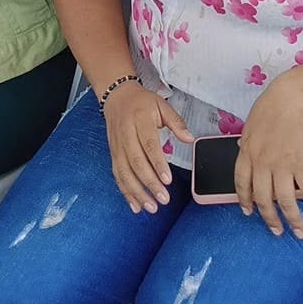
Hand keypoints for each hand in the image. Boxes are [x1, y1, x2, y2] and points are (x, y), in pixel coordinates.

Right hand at [102, 79, 191, 214]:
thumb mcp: (161, 105)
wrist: (116, 96)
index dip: (157, 163)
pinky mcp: (113, 154)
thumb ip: (176, 122)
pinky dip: (125, 191)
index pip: (148, 144)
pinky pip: (117, 175)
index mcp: (140, 120)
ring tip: (151, 207)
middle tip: (163, 199)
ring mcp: (117, 145)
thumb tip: (190, 139)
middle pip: (136, 162)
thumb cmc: (141, 102)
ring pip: (124, 172)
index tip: (168, 180)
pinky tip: (135, 205)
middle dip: (149, 183)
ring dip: (137, 192)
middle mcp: (126, 134)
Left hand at [235, 76, 302, 237]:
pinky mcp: (301, 165)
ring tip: (299, 232)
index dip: (245, 200)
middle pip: (263, 199)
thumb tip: (243, 147)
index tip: (248, 212)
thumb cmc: (272, 107)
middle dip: (270, 218)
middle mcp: (261, 164)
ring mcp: (281, 167)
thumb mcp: (251, 124)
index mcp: (247, 153)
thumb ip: (248, 140)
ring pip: (285, 201)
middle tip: (276, 230)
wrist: (292, 100)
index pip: (241, 183)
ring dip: (293, 220)